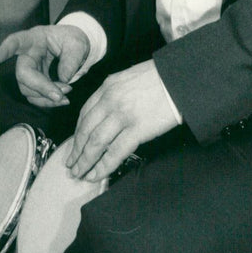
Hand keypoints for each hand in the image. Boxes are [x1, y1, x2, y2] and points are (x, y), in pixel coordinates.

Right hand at [0, 24, 90, 107]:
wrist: (74, 47)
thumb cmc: (72, 40)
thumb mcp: (78, 43)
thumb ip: (72, 58)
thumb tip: (63, 77)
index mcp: (34, 39)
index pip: (16, 42)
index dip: (4, 50)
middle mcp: (27, 54)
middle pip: (23, 73)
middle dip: (40, 87)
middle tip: (60, 95)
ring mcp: (29, 69)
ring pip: (27, 88)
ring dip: (46, 96)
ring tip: (66, 94)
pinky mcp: (33, 82)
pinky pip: (34, 96)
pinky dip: (47, 101)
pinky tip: (62, 100)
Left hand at [67, 60, 178, 180]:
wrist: (180, 78)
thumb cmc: (161, 77)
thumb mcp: (129, 78)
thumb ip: (115, 92)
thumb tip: (107, 112)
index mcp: (108, 86)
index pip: (85, 114)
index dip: (76, 134)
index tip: (73, 146)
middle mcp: (110, 100)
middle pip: (85, 130)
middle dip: (76, 151)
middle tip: (70, 165)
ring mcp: (122, 115)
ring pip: (95, 143)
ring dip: (84, 161)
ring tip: (79, 173)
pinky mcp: (137, 129)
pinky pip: (114, 152)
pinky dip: (102, 166)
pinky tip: (95, 175)